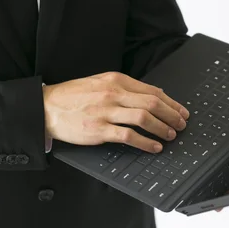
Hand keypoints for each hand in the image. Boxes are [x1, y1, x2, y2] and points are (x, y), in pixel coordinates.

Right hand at [43, 71, 189, 153]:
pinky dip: (146, 142)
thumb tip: (151, 94)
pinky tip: (154, 147)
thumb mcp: (101, 83)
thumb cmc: (73, 96)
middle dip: (172, 115)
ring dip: (162, 128)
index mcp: (116, 80)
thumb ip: (125, 87)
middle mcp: (114, 93)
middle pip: (152, 103)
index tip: (181, 111)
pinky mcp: (99, 129)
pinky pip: (129, 136)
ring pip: (144, 118)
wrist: (46, 107)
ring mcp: (106, 111)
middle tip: (182, 124)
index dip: (171, 102)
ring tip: (171, 135)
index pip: (152, 90)